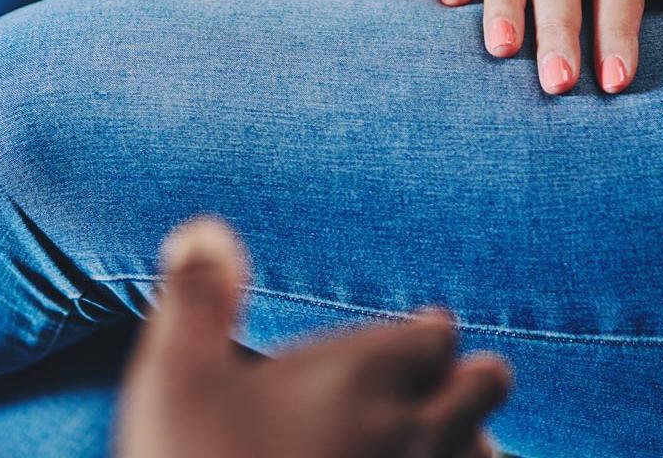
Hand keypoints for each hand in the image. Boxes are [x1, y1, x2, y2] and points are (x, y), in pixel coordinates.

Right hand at [120, 219, 511, 457]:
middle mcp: (415, 434)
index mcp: (364, 378)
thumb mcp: (173, 380)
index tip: (404, 343)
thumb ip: (197, 297)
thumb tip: (206, 227)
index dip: (419, 334)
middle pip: (488, 382)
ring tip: (432, 444)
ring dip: (471, 442)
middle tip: (431, 387)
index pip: (436, 333)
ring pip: (489, 453)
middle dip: (466, 378)